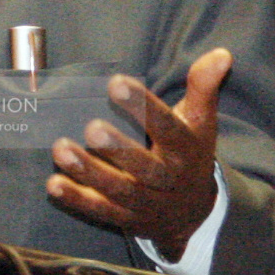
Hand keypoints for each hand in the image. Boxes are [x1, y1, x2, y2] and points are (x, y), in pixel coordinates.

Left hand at [46, 48, 230, 261]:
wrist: (194, 212)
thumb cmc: (189, 153)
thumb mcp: (199, 122)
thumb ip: (203, 87)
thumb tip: (221, 53)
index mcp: (187, 151)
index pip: (168, 128)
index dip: (144, 107)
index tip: (116, 83)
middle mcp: (169, 180)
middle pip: (146, 168)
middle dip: (118, 149)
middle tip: (91, 127)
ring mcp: (148, 204)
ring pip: (119, 191)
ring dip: (89, 172)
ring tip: (60, 148)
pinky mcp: (127, 220)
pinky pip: (101, 211)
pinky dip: (77, 200)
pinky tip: (53, 184)